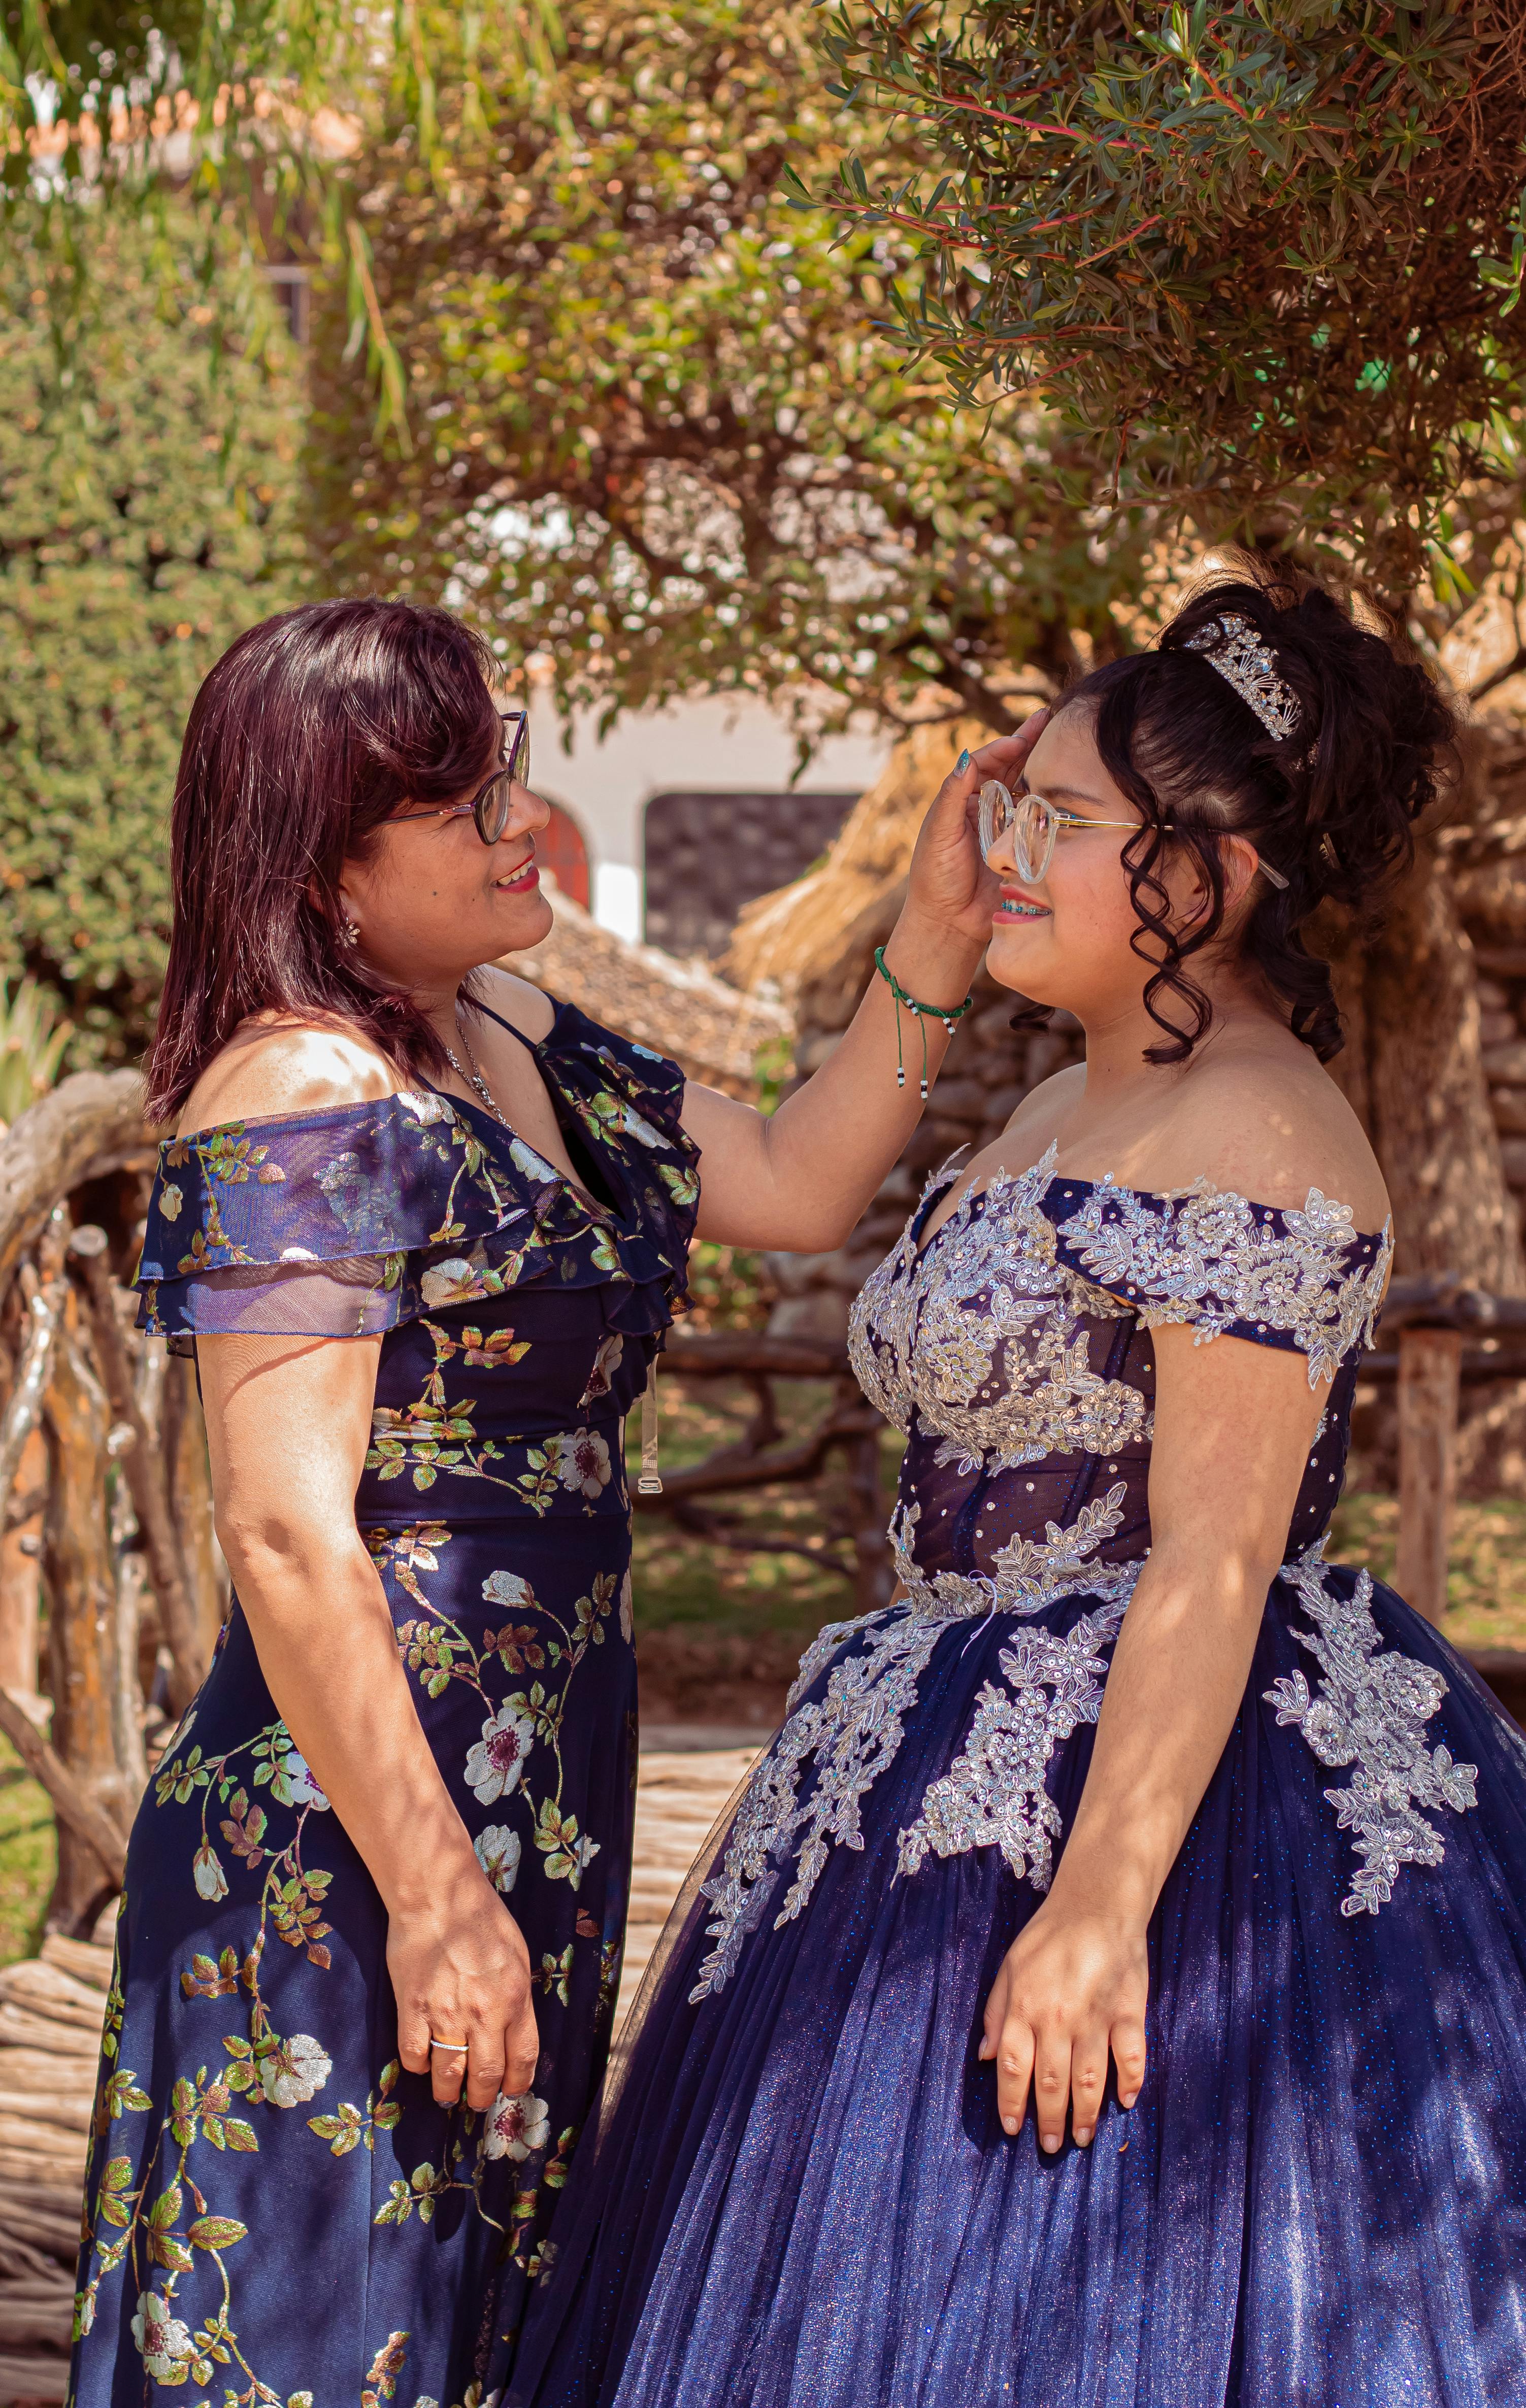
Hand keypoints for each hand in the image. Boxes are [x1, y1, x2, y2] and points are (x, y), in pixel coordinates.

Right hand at [389, 1855, 538, 2110]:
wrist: (437, 1895)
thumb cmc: (481, 1918)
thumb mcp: (517, 1955)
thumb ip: (517, 1997)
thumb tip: (514, 2031)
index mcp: (515, 1998)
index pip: (522, 2059)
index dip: (516, 2084)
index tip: (509, 2091)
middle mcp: (484, 2012)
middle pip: (486, 2075)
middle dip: (481, 2096)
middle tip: (476, 2100)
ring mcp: (447, 2013)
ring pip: (448, 2075)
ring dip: (448, 2091)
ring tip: (447, 2093)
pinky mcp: (413, 2009)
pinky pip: (414, 2056)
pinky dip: (418, 2066)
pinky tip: (422, 2060)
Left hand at [901, 711, 1050, 948]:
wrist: (951, 922)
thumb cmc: (935, 877)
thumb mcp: (939, 833)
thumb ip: (952, 795)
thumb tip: (967, 756)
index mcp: (962, 801)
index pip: (986, 764)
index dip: (1004, 747)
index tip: (1021, 738)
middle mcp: (987, 809)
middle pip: (1012, 768)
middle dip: (1031, 742)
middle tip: (1052, 716)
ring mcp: (1007, 827)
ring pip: (1029, 788)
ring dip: (1044, 765)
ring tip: (1065, 740)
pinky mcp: (1023, 847)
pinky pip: (1041, 820)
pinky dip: (1053, 801)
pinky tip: (1068, 785)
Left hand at [978, 1892, 1146, 2149]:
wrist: (1097, 1904)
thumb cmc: (1048, 1938)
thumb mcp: (1009, 1969)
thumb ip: (996, 2013)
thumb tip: (984, 2057)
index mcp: (1024, 2006)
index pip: (1011, 2067)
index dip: (1010, 2102)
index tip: (1012, 2128)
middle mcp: (1058, 2018)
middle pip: (1050, 2083)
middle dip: (1049, 2121)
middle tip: (1051, 2146)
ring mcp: (1095, 2017)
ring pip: (1089, 2080)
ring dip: (1085, 2115)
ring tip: (1082, 2138)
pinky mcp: (1129, 2012)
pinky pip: (1131, 2057)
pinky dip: (1130, 2083)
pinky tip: (1125, 2102)